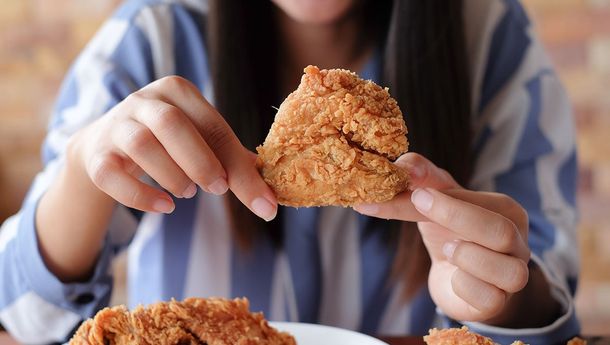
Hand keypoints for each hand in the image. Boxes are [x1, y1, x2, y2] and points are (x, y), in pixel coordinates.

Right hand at [70, 76, 276, 220]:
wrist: (106, 146)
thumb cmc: (168, 143)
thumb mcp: (202, 142)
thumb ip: (233, 162)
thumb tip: (270, 200)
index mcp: (178, 91)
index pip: (213, 124)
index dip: (235, 163)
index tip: (258, 198)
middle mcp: (143, 100)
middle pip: (171, 123)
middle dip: (200, 162)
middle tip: (217, 189)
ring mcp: (116, 125)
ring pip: (141, 144)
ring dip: (172, 175)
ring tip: (186, 193)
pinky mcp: (96, 154)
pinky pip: (112, 174)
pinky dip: (141, 196)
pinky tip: (165, 207)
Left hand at [354, 153, 529, 322]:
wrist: (456, 280)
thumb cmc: (449, 233)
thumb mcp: (435, 201)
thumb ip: (421, 179)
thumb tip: (402, 166)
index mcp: (507, 211)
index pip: (479, 202)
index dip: (443, 199)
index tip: (412, 192)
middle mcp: (519, 242)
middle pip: (500, 231)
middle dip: (455, 217)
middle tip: (418, 205)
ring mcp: (513, 276)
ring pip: (506, 270)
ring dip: (467, 257)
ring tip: (448, 249)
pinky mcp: (498, 303)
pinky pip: (489, 298)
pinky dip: (464, 286)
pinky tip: (454, 276)